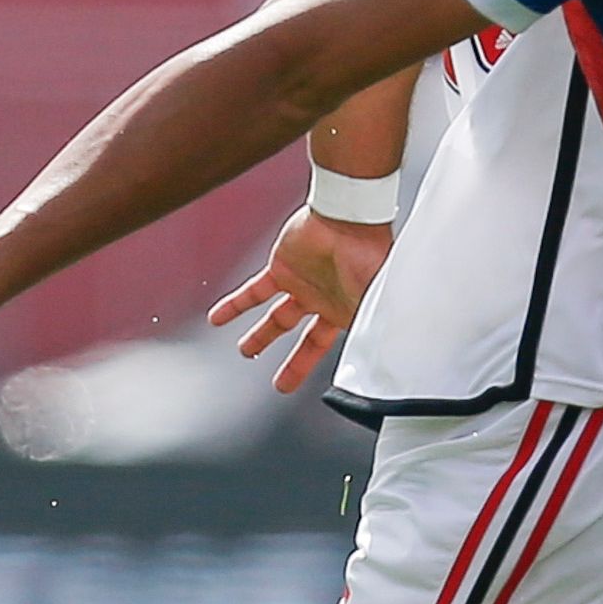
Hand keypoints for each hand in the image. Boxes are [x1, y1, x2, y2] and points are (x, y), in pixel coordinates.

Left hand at [210, 207, 392, 394]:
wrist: (347, 218)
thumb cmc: (370, 255)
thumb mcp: (378, 299)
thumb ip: (377, 329)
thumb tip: (385, 361)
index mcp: (349, 312)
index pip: (329, 347)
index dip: (318, 367)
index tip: (313, 385)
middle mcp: (325, 302)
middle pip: (304, 341)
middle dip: (293, 364)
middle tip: (280, 384)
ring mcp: (302, 286)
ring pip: (277, 319)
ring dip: (260, 336)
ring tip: (245, 351)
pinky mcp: (281, 269)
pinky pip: (253, 292)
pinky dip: (234, 306)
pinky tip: (217, 318)